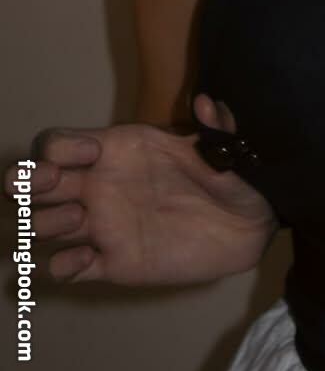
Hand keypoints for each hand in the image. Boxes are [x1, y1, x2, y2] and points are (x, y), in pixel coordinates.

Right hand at [3, 96, 278, 285]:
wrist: (250, 224)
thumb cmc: (232, 176)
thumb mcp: (226, 146)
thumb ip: (216, 125)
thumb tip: (206, 101)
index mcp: (119, 150)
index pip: (62, 142)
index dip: (61, 146)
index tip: (91, 154)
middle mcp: (101, 185)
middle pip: (35, 180)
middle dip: (27, 180)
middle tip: (47, 184)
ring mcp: (103, 225)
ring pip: (43, 223)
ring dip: (45, 222)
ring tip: (76, 223)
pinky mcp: (112, 262)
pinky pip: (67, 269)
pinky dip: (63, 267)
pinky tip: (86, 260)